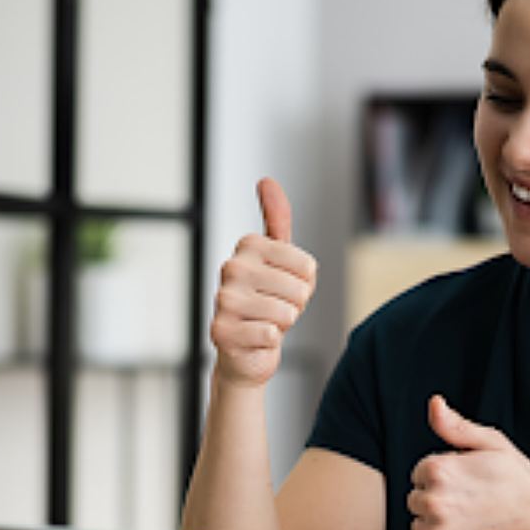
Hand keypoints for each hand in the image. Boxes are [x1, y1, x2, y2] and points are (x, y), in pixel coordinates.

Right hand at [210, 177, 317, 387]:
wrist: (245, 350)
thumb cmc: (266, 301)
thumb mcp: (280, 259)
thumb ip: (277, 219)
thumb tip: (265, 180)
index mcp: (248, 246)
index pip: (308, 265)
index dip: (305, 284)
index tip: (284, 287)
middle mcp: (231, 267)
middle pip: (299, 290)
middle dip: (295, 306)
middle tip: (275, 309)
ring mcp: (223, 299)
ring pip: (286, 313)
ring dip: (283, 324)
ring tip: (265, 322)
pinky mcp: (221, 331)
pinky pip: (270, 335)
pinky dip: (269, 342)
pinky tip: (255, 338)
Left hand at [408, 395, 529, 529]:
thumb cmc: (520, 484)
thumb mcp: (493, 445)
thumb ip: (456, 427)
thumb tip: (433, 404)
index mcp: (438, 471)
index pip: (419, 474)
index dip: (444, 477)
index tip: (468, 483)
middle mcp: (433, 504)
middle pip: (415, 502)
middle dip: (438, 500)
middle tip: (472, 504)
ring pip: (421, 529)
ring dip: (439, 527)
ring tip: (473, 523)